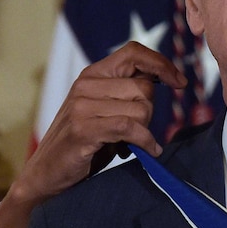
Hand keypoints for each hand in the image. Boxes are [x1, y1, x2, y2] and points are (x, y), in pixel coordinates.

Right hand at [0, 42, 185, 227]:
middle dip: (149, 112)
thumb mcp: (106, 110)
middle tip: (135, 130)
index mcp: (93, 74)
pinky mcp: (83, 128)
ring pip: (141, 108)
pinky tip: (148, 150)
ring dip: (144, 130)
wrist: (46, 175)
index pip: (133, 52)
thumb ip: (128, 93)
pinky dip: (145, 141)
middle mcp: (86, 85)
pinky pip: (131, 127)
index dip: (161, 63)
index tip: (180, 82)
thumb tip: (167, 79)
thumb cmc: (84, 143)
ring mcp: (82, 106)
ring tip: (128, 141)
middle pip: (144, 87)